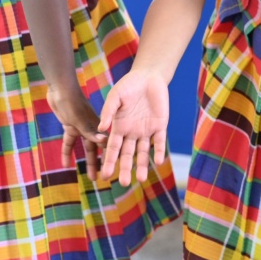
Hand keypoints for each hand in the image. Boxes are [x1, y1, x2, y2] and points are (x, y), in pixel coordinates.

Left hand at [46, 81, 104, 179]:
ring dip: (86, 161)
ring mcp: (81, 127)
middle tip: (102, 178)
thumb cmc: (72, 102)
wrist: (60, 88)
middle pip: (96, 149)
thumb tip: (105, 142)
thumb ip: (91, 132)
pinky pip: (69, 142)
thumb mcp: (80, 119)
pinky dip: (67, 152)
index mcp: (97, 125)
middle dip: (99, 163)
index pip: (106, 144)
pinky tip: (65, 164)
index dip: (110, 156)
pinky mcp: (70, 125)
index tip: (115, 169)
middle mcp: (91, 127)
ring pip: (84, 148)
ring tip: (89, 177)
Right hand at [98, 70, 169, 186]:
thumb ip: (108, 111)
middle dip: (125, 168)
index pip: (113, 148)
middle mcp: (132, 132)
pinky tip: (157, 161)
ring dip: (143, 165)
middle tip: (123, 183)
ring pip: (144, 152)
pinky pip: (160, 141)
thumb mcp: (115, 96)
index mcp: (119, 127)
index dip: (109, 161)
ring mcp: (146, 130)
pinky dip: (159, 151)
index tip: (105, 175)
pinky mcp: (160, 126)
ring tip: (142, 179)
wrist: (148, 76)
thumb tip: (100, 129)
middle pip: (128, 154)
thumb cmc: (128, 85)